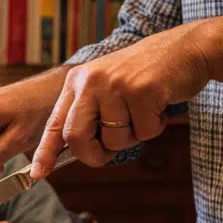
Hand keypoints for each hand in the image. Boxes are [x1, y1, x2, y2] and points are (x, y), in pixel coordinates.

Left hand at [32, 25, 208, 177]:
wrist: (185, 48)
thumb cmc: (146, 74)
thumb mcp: (108, 86)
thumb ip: (91, 113)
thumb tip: (77, 151)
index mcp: (77, 81)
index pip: (55, 123)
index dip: (45, 152)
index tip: (37, 173)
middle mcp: (91, 81)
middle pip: (76, 137)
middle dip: (93, 155)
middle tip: (109, 152)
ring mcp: (116, 85)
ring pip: (114, 140)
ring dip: (133, 137)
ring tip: (144, 112)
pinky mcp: (142, 91)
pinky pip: (144, 132)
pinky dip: (154, 127)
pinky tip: (159, 106)